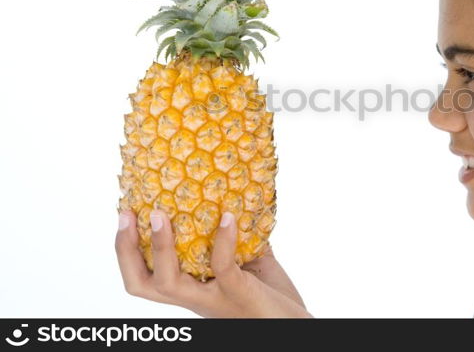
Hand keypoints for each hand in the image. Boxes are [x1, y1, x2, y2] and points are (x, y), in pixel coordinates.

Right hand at [115, 209, 311, 317]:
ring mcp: (213, 299)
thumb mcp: (247, 264)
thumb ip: (235, 241)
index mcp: (191, 291)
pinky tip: (228, 217)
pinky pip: (222, 266)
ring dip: (160, 247)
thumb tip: (230, 200)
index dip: (126, 251)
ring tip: (161, 214)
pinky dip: (223, 240)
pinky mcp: (237, 294)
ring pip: (168, 281)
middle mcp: (194, 299)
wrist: (294, 327)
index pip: (144, 278)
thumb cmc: (271, 298)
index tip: (124, 215)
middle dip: (126, 250)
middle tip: (127, 214)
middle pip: (141, 285)